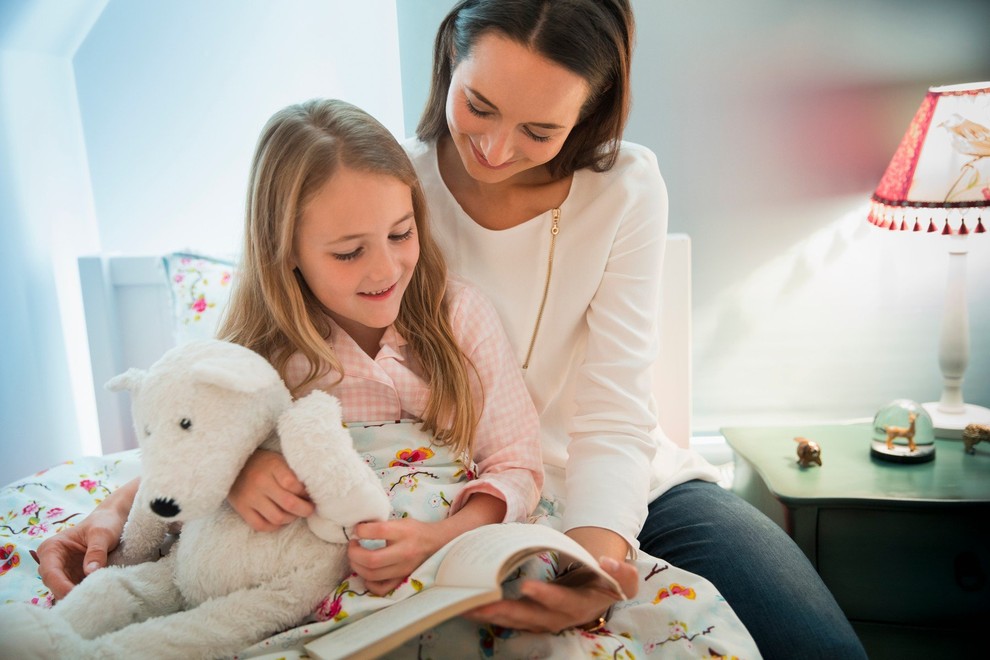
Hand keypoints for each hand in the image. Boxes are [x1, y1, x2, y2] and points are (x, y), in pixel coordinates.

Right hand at [36, 479, 136, 599]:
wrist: (113, 520)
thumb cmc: (104, 523)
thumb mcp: (102, 534)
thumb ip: (96, 551)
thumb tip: (91, 572)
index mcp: (51, 548)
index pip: (50, 572)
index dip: (60, 586)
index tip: (75, 594)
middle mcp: (52, 562)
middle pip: (54, 585)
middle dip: (68, 594)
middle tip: (87, 603)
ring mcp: (63, 572)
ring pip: (63, 591)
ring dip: (77, 597)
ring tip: (92, 601)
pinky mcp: (74, 578)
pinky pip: (75, 590)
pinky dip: (84, 595)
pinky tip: (95, 598)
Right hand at [227, 448, 314, 530]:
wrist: (234, 464)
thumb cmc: (264, 464)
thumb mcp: (279, 460)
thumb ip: (293, 473)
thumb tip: (312, 492)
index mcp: (273, 466)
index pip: (293, 484)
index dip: (305, 492)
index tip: (310, 493)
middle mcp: (260, 482)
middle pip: (289, 503)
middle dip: (305, 509)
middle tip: (309, 509)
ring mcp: (250, 496)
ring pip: (277, 518)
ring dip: (290, 519)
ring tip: (294, 513)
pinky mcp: (241, 508)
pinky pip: (261, 525)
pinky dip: (274, 526)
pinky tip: (279, 520)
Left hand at [347, 519, 445, 595]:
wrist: (435, 543)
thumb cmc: (414, 530)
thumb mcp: (400, 522)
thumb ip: (380, 525)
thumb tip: (356, 530)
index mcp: (403, 532)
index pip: (379, 531)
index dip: (361, 530)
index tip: (356, 530)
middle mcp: (404, 552)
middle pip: (371, 559)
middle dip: (354, 553)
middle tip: (352, 546)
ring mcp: (403, 569)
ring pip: (372, 575)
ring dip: (357, 567)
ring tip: (356, 558)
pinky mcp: (402, 579)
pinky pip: (381, 589)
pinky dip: (369, 583)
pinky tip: (367, 574)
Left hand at [463, 556, 638, 632]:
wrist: (600, 595)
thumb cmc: (609, 582)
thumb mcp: (623, 578)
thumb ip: (621, 573)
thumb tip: (606, 562)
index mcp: (580, 606)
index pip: (561, 602)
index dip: (546, 596)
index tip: (527, 586)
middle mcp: (559, 618)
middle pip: (530, 617)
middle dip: (505, 612)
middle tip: (482, 603)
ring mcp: (543, 621)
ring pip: (515, 621)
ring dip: (492, 615)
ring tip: (468, 606)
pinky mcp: (531, 618)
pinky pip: (509, 619)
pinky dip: (491, 615)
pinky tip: (471, 607)